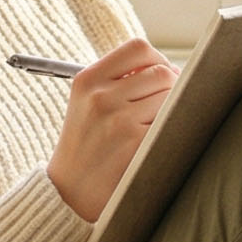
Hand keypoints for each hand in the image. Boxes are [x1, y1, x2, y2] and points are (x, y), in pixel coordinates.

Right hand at [45, 38, 174, 223]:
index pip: (137, 49)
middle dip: (171, 86)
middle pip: (161, 71)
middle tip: (166, 103)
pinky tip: (156, 139)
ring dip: (172, 108)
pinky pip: (169, 120)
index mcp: (87, 80)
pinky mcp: (134, 141)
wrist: (69, 192)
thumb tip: (168, 67)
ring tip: (157, 123)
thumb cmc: (85, 145)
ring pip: (170, 95)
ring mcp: (118, 118)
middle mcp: (101, 96)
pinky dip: (171, 127)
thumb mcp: (86, 103)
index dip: (157, 58)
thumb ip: (118, 80)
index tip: (159, 74)